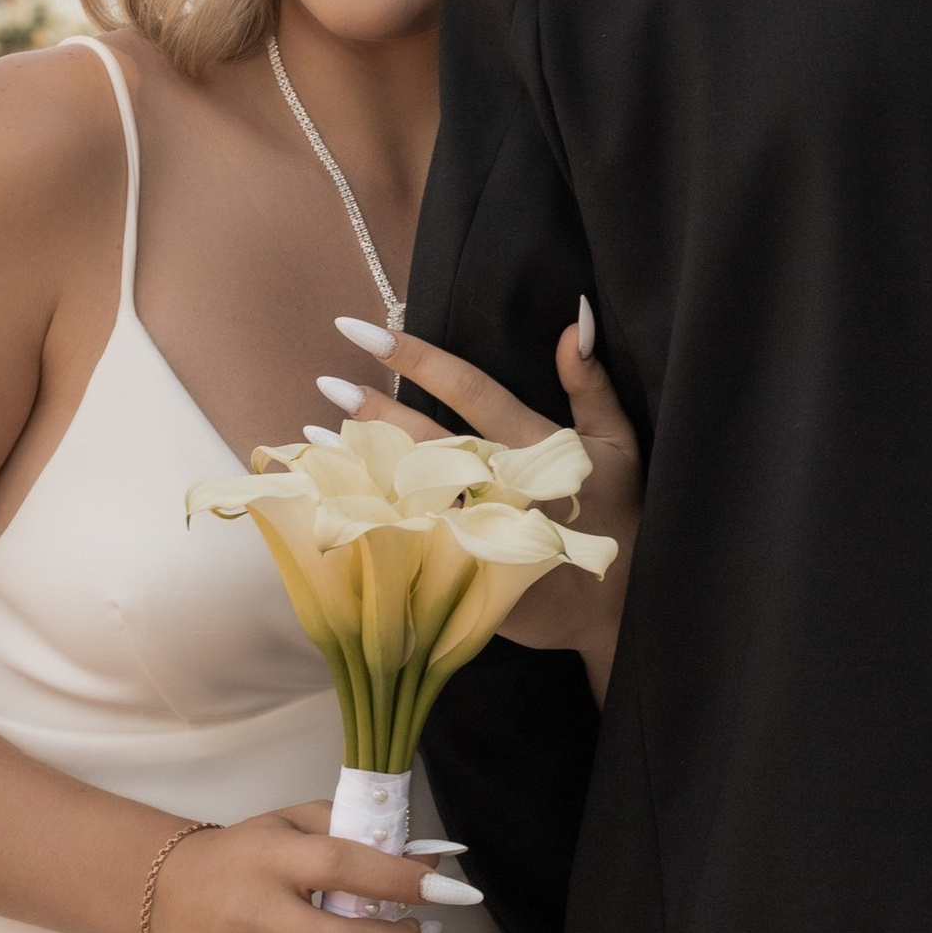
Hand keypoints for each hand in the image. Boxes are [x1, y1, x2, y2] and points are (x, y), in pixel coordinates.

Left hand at [335, 316, 640, 687]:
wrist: (618, 612)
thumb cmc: (621, 514)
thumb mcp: (619, 442)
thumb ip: (591, 383)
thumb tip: (574, 320)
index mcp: (538, 450)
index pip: (471, 391)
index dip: (419, 359)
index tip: (364, 332)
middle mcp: (503, 492)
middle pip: (426, 443)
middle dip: (375, 413)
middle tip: (329, 383)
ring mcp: (481, 540)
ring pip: (409, 495)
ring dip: (359, 465)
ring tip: (310, 433)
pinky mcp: (466, 581)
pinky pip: (409, 545)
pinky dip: (368, 519)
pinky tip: (330, 499)